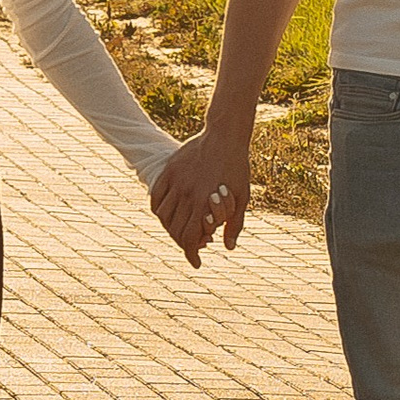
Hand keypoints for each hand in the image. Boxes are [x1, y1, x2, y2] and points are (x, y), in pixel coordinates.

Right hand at [152, 128, 251, 265]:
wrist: (225, 136)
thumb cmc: (237, 167)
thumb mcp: (243, 197)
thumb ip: (235, 223)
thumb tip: (228, 247)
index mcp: (205, 203)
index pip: (191, 239)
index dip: (192, 254)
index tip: (196, 263)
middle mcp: (187, 194)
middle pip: (176, 231)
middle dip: (184, 244)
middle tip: (194, 246)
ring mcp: (176, 182)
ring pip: (163, 216)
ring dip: (171, 228)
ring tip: (180, 231)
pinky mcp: (169, 171)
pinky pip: (156, 197)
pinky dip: (159, 210)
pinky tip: (167, 215)